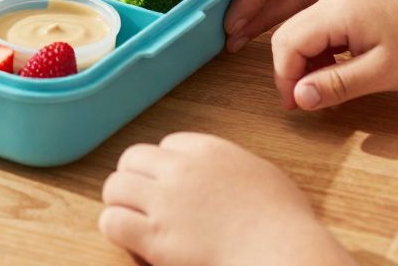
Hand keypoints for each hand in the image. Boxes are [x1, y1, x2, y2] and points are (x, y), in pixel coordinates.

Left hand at [99, 133, 350, 265]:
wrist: (284, 253)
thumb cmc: (285, 224)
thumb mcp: (262, 176)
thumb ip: (233, 167)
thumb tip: (224, 173)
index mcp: (209, 151)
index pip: (167, 144)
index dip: (167, 165)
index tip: (173, 184)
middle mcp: (181, 170)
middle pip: (133, 158)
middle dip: (135, 178)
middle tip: (144, 200)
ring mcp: (166, 202)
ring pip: (115, 186)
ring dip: (121, 202)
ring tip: (133, 219)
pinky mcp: (156, 237)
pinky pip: (113, 221)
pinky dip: (117, 228)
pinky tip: (132, 240)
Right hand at [271, 0, 397, 109]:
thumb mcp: (380, 74)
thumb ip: (336, 85)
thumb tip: (299, 98)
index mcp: (338, 10)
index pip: (288, 42)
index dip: (285, 77)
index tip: (295, 105)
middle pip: (288, 34)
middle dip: (290, 70)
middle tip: (302, 101)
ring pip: (301, 31)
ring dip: (303, 62)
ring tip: (321, 89)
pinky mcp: (350, 5)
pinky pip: (319, 28)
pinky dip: (318, 53)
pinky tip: (335, 72)